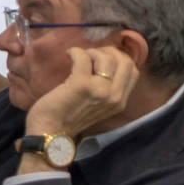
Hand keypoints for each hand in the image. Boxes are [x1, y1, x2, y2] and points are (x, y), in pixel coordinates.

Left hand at [24, 46, 139, 139]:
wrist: (50, 132)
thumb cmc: (70, 118)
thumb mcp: (99, 106)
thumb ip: (107, 90)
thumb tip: (106, 63)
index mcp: (120, 101)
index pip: (133, 71)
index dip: (120, 59)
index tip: (104, 58)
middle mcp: (114, 95)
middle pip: (125, 61)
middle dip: (109, 52)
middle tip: (92, 54)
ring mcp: (99, 89)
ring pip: (106, 58)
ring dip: (92, 52)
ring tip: (79, 57)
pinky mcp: (81, 84)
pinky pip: (83, 57)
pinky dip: (76, 51)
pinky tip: (68, 54)